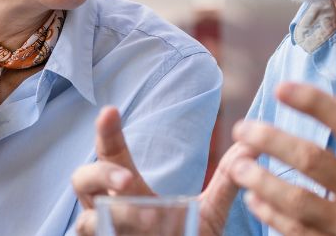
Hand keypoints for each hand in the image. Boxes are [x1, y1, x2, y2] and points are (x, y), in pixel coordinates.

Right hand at [70, 107, 257, 235]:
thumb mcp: (209, 212)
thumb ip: (225, 180)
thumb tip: (251, 145)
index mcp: (126, 189)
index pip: (111, 153)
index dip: (107, 132)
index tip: (110, 111)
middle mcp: (107, 208)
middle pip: (83, 179)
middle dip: (101, 173)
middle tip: (127, 179)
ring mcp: (103, 232)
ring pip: (86, 219)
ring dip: (116, 216)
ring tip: (148, 219)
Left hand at [229, 60, 335, 235]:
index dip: (315, 103)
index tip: (280, 88)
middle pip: (315, 161)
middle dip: (272, 141)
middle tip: (241, 128)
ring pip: (298, 202)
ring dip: (262, 181)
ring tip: (236, 165)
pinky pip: (297, 233)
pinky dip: (271, 216)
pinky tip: (253, 199)